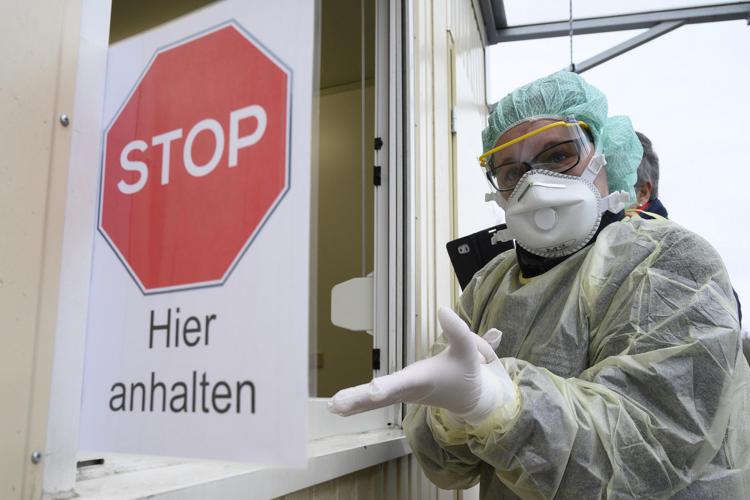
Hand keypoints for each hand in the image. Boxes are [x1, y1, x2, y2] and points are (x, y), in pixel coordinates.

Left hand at [328, 307, 513, 424]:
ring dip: (354, 404)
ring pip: (374, 400)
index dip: (388, 386)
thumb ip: (458, 330)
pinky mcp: (398, 394)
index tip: (373, 392)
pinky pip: (374, 401)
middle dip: (359, 400)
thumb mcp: (468, 350)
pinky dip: (358, 405)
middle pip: (380, 396)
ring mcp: (401, 394)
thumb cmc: (465, 372)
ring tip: (333, 407)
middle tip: (336, 405)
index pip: (405, 382)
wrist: (468, 398)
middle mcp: (409, 389)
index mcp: (424, 379)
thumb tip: (442, 309)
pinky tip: (339, 410)